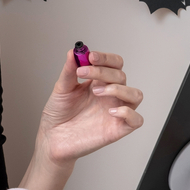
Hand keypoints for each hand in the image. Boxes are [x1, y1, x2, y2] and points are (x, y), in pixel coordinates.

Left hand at [36, 49, 143, 168]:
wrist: (52, 138)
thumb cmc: (58, 114)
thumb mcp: (61, 89)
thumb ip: (69, 70)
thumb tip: (74, 51)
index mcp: (98, 82)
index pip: (113, 64)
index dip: (105, 58)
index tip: (91, 56)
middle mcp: (109, 95)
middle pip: (121, 75)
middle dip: (103, 71)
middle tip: (83, 72)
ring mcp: (115, 111)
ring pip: (135, 95)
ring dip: (118, 89)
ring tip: (96, 92)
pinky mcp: (117, 129)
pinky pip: (136, 119)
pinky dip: (128, 113)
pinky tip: (111, 111)